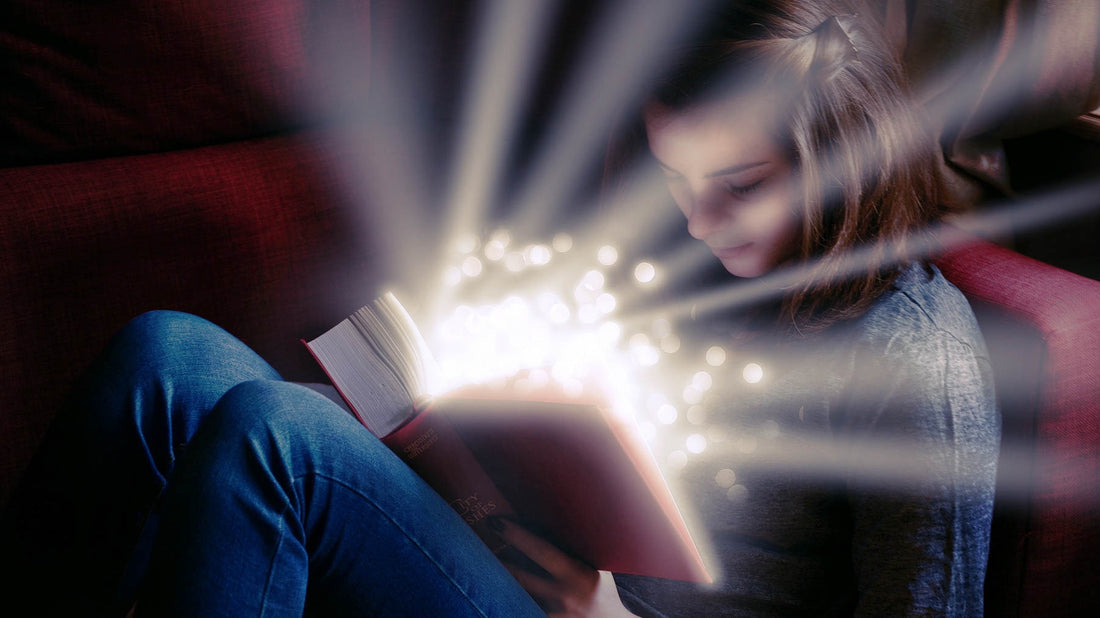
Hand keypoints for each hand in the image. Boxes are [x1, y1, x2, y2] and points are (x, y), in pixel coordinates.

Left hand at [489, 517, 636, 616]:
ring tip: (479, 565)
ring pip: (514, 594)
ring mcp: (553, 614)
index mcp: (578, 573)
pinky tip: (495, 592)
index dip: (515, 534)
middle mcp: (564, 595)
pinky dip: (507, 599)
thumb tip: (543, 522)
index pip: (540, 550)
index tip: (495, 521)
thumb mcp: (595, 567)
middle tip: (474, 540)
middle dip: (495, 558)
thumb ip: (573, 550)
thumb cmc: (602, 592)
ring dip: (497, 580)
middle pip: (518, 574)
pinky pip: (519, 607)